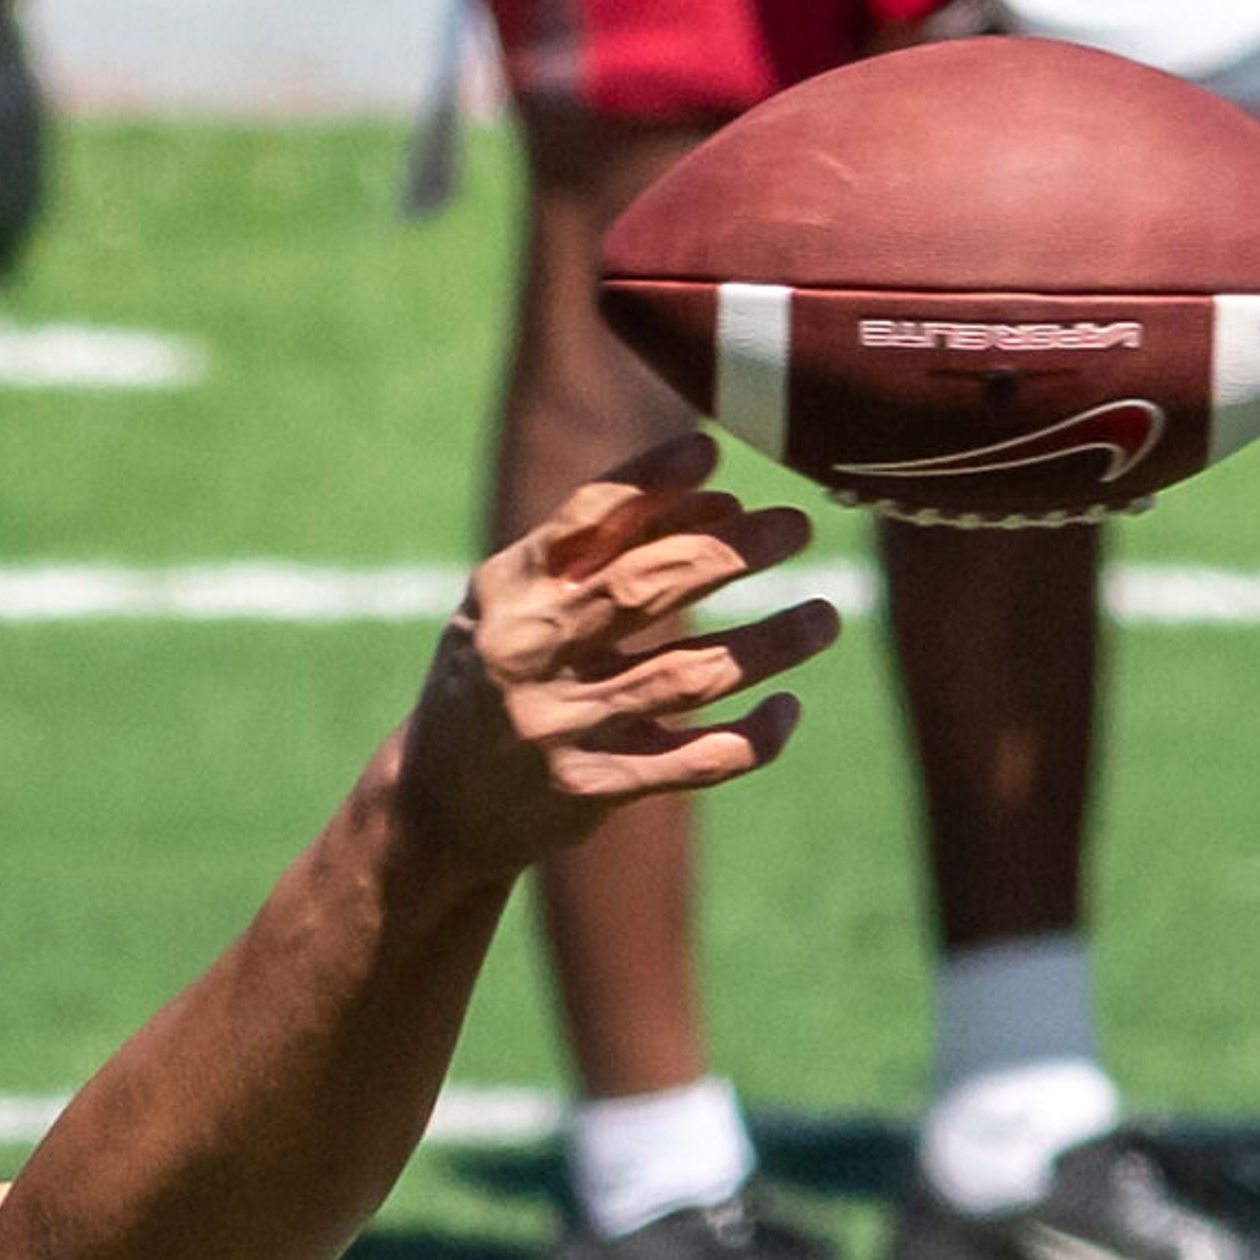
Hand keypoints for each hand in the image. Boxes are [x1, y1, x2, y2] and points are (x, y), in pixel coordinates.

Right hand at [390, 432, 838, 866]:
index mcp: (505, 590)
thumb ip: (604, 551)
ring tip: (824, 617)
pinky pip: (692, 761)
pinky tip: (788, 709)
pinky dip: (752, 737)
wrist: (434, 805)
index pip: (584, 520)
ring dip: (769, 644)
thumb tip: (723, 500)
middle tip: (795, 528)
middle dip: (731, 553)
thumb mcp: (521, 604)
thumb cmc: (497, 678)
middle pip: (647, 589)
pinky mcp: (586, 791)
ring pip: (687, 674)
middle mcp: (524, 652)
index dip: (651, 483)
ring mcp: (554, 725)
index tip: (714, 454)